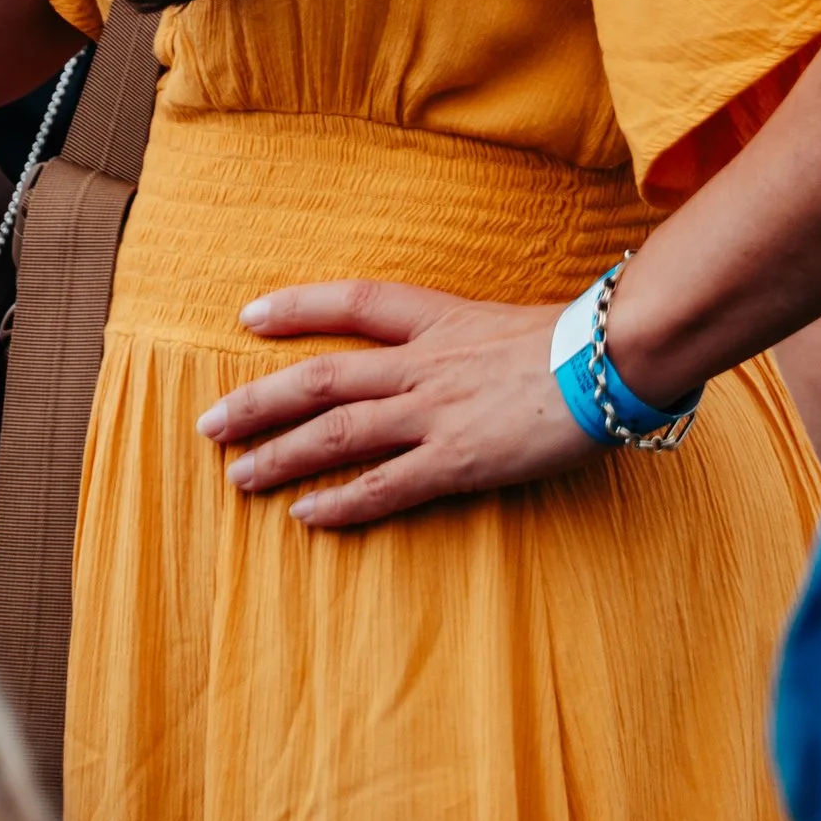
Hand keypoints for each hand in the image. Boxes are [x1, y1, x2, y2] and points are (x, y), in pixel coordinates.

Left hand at [195, 282, 597, 530]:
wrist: (612, 359)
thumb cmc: (575, 342)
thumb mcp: (507, 323)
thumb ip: (467, 341)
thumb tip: (450, 355)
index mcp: (437, 318)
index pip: (350, 304)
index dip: (296, 308)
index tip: (248, 317)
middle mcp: (423, 362)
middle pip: (320, 378)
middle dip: (258, 401)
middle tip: (208, 423)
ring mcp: (435, 412)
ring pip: (337, 433)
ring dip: (280, 456)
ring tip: (238, 476)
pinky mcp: (457, 461)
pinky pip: (384, 486)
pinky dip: (340, 502)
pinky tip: (306, 516)